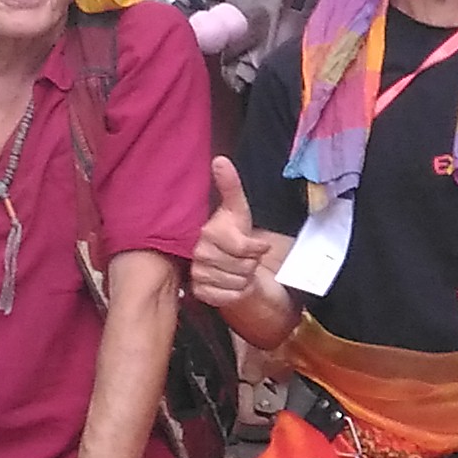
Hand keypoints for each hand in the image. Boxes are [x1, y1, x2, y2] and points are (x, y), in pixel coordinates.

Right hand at [189, 157, 282, 306]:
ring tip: (237, 268)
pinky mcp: (200, 292)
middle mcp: (198, 253)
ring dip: (244, 278)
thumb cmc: (232, 232)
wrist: (225, 261)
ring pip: (238, 282)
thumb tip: (220, 160)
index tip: (259, 246)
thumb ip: (230, 185)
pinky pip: (229, 297)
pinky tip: (232, 282)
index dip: (256, 249)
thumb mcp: (237, 208)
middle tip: (243, 257)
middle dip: (250, 263)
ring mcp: (197, 274)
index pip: (243, 248)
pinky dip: (237, 292)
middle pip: (243, 266)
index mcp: (207, 232)